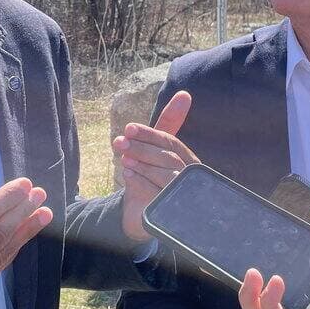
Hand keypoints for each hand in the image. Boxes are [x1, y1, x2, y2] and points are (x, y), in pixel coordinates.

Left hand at [114, 90, 197, 240]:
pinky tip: (127, 174)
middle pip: (168, 158)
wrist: (140, 212)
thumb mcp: (154, 149)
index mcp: (188, 161)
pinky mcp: (172, 213)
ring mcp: (183, 197)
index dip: (150, 134)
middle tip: (119, 142)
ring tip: (123, 158)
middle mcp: (189, 178)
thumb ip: (167, 124)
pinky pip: (157, 195)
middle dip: (142, 148)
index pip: (171, 143)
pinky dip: (141, 182)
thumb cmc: (151, 175)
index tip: (129, 128)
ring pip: (165, 176)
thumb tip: (184, 94)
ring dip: (142, 164)